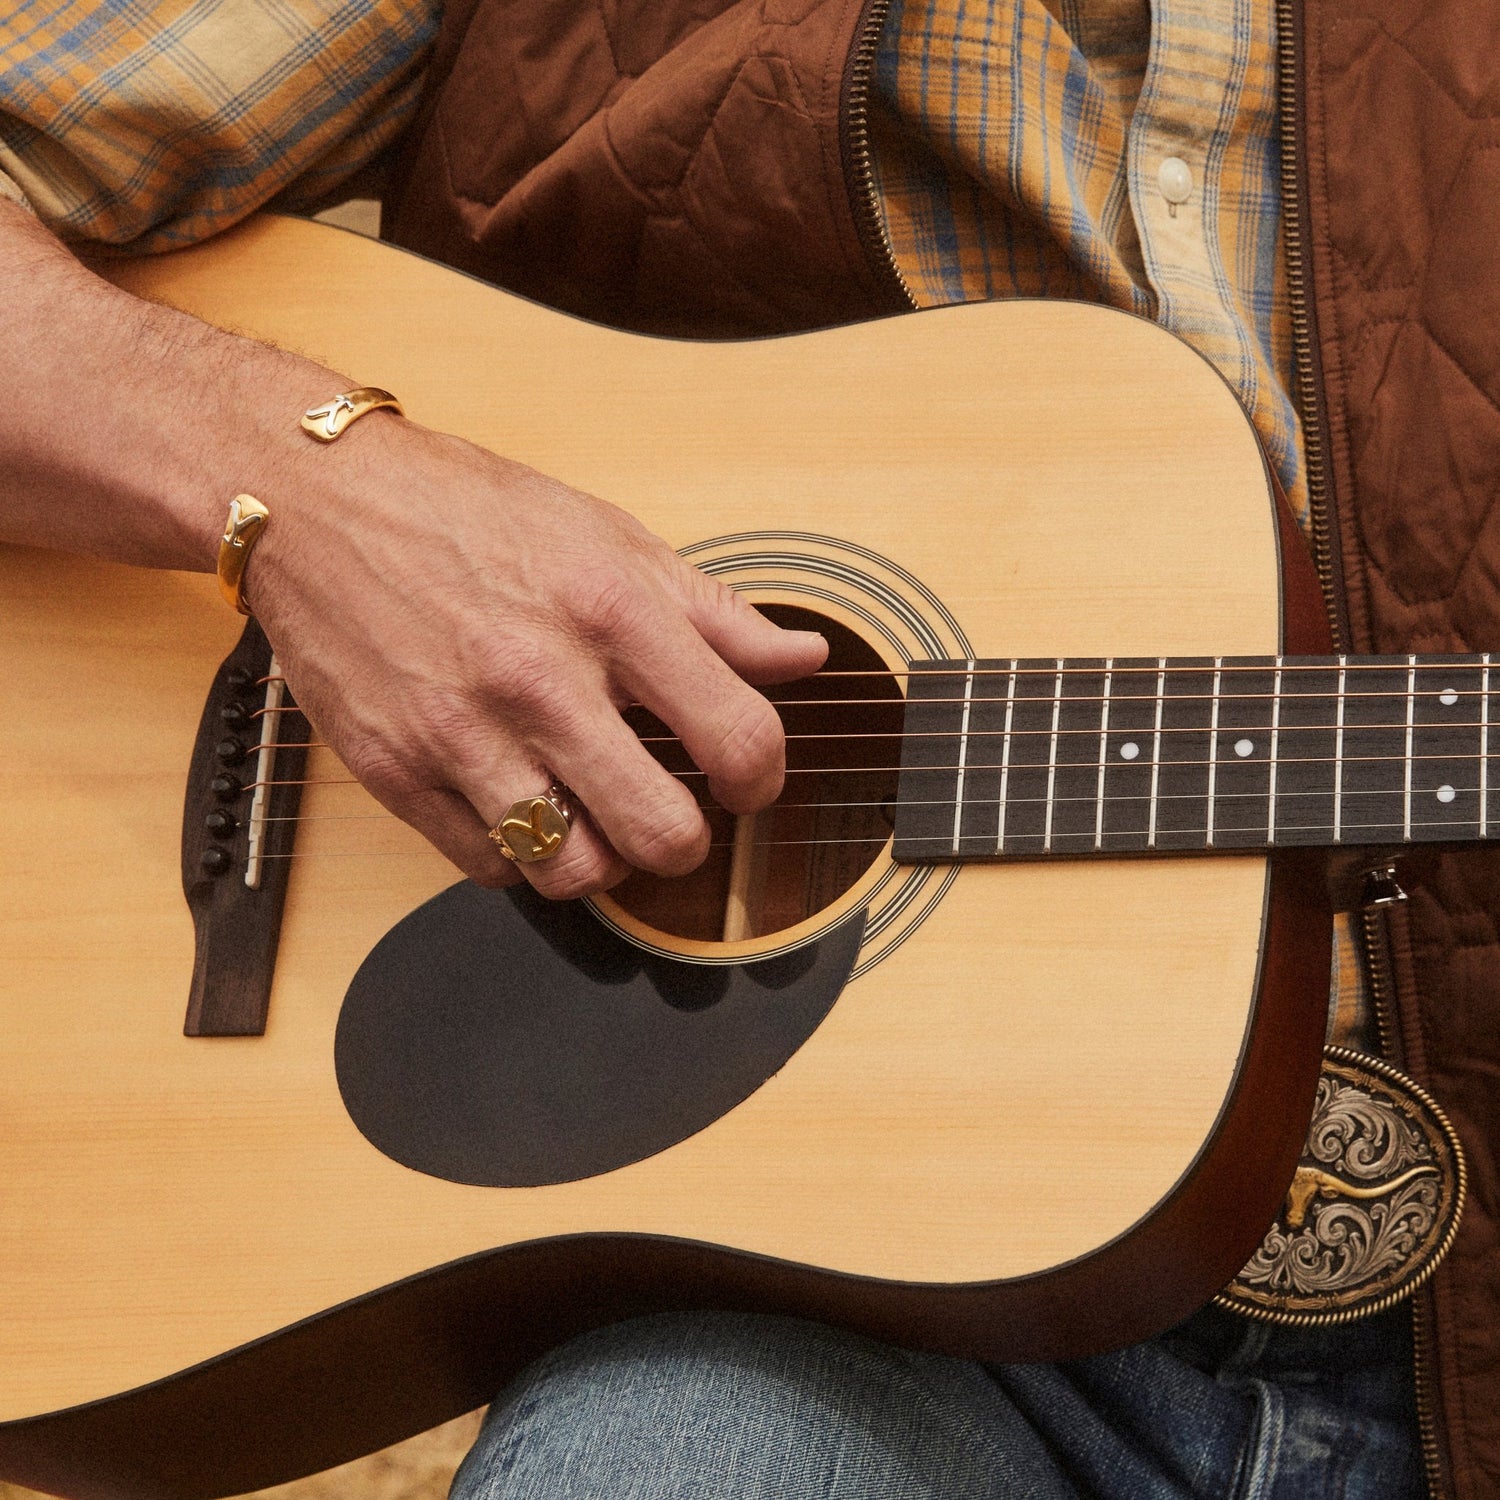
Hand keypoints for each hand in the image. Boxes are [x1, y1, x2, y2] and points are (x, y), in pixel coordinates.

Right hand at [249, 417, 827, 896]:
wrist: (316, 501)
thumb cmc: (470, 514)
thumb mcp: (609, 537)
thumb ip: (715, 612)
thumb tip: (804, 658)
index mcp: (611, 609)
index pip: (738, 737)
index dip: (764, 780)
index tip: (748, 782)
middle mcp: (539, 677)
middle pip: (662, 833)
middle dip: (686, 842)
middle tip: (673, 816)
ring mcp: (462, 732)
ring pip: (572, 870)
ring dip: (599, 858)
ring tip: (592, 815)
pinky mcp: (396, 770)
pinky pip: (488, 868)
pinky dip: (519, 855)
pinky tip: (522, 806)